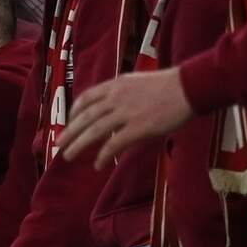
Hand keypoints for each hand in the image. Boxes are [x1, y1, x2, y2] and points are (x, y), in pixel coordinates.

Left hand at [59, 67, 192, 167]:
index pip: (86, 98)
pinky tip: (98, 164)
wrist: (187, 87)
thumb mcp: (137, 82)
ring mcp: (126, 113)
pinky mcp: (138, 127)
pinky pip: (114, 144)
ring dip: (79, 145)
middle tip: (59, 144)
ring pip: (94, 131)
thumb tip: (112, 106)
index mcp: (115, 85)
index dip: (74, 112)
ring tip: (68, 156)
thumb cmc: (168, 85)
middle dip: (70, 132)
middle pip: (85, 117)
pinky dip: (103, 155)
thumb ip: (121, 93)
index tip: (69, 122)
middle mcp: (116, 98)